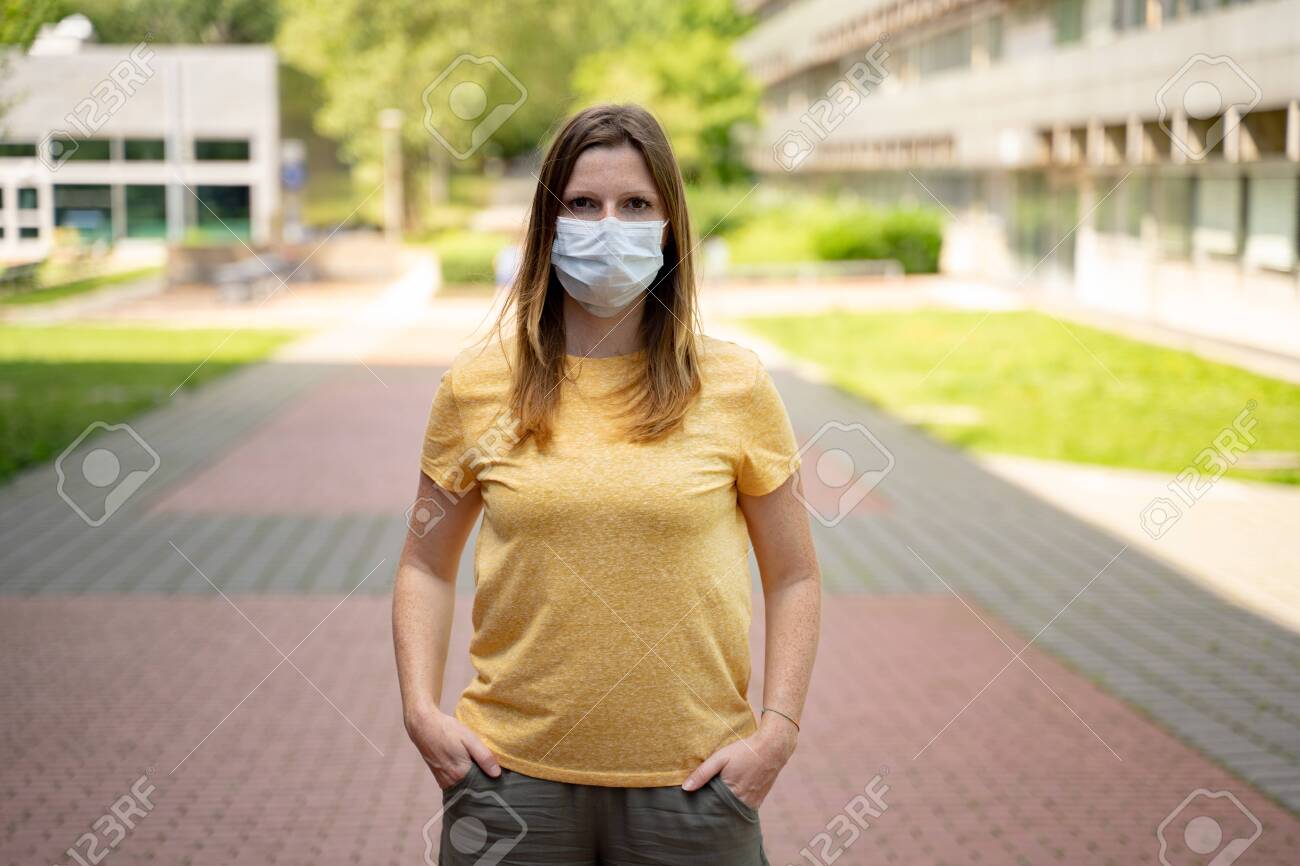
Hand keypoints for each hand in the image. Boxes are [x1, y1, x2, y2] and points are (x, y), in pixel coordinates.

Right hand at [404, 701, 500, 789]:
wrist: (424, 726)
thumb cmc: (447, 730)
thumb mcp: (469, 739)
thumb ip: (484, 757)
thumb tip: (497, 774)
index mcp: (460, 774)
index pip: (481, 786)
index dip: (491, 782)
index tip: (500, 779)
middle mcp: (450, 782)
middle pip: (472, 789)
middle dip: (482, 783)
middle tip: (493, 774)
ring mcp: (443, 781)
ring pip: (463, 787)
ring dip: (472, 782)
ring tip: (482, 771)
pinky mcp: (438, 777)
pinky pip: (455, 784)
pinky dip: (463, 780)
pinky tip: (469, 770)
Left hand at [681, 712, 798, 808]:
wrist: (772, 748)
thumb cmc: (744, 751)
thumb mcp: (720, 758)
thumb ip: (703, 773)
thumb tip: (685, 788)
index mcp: (730, 792)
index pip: (711, 807)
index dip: (703, 805)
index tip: (695, 803)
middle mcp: (742, 801)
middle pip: (722, 811)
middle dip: (713, 808)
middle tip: (704, 802)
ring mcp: (752, 803)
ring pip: (733, 811)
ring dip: (725, 807)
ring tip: (716, 799)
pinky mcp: (759, 800)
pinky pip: (744, 808)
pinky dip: (736, 804)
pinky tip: (730, 796)